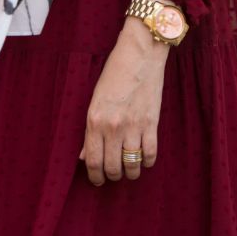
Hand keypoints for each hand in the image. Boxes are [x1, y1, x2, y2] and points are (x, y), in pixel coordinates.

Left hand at [79, 17, 168, 185]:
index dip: (94, 176)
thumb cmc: (114, 73)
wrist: (140, 54)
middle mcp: (113, 127)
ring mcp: (134, 126)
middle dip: (111, 176)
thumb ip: (90, 130)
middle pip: (112, 167)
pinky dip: (147, 162)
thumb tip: (84, 156)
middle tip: (112, 175)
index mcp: (95, 120)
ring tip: (128, 171)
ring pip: (131, 165)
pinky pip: (150, 154)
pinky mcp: (152, 123)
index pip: (93, 160)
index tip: (97, 180)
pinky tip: (143, 160)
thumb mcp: (95, 99)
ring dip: (130, 173)